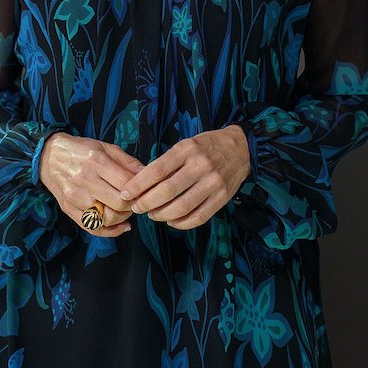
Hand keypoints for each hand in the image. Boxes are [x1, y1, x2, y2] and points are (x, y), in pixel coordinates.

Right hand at [39, 133, 145, 236]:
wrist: (48, 157)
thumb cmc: (81, 150)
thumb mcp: (105, 148)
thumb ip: (127, 162)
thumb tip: (148, 174)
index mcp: (95, 161)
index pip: (126, 183)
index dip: (141, 190)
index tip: (145, 190)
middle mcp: (84, 180)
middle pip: (119, 204)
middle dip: (133, 205)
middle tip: (136, 200)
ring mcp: (75, 197)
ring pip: (107, 218)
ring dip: (123, 217)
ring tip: (126, 209)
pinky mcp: (68, 209)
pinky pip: (93, 228)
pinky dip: (111, 231)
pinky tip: (122, 226)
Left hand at [118, 125, 249, 229]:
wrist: (241, 148)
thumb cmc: (207, 146)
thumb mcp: (186, 145)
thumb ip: (167, 162)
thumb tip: (141, 183)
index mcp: (188, 149)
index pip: (157, 171)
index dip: (138, 185)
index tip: (126, 193)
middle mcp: (201, 166)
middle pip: (167, 191)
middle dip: (147, 203)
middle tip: (137, 207)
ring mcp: (213, 183)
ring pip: (182, 207)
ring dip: (162, 215)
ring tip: (152, 214)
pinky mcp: (222, 198)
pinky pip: (199, 217)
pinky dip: (181, 223)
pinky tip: (172, 221)